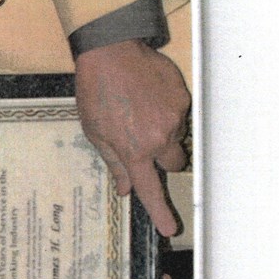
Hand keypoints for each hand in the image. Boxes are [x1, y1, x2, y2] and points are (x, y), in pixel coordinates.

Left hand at [74, 39, 189, 237]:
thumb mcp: (95, 132)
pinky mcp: (182, 98)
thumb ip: (114, 163)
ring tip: (144, 110)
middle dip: (164, 158)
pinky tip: (151, 95)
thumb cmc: (96, 92)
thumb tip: (126, 190)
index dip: (160, 212)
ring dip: (166, 132)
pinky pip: (182, 114)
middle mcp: (158, 138)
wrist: (111, 50)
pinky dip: (169, 110)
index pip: (151, 189)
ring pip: (178, 137)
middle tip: (147, 140)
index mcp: (134, 150)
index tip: (170, 228)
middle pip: (175, 164)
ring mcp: (174, 117)